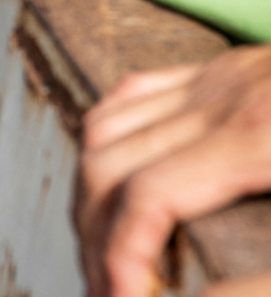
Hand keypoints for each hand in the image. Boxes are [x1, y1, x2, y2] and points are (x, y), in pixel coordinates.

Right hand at [79, 45, 270, 296]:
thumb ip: (268, 280)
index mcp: (259, 134)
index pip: (148, 198)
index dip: (122, 258)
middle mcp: (223, 97)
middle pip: (109, 165)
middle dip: (95, 239)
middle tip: (108, 290)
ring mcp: (218, 77)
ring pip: (106, 128)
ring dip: (91, 195)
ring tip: (104, 250)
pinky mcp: (224, 69)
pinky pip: (133, 94)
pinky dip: (107, 141)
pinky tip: (116, 183)